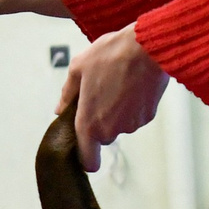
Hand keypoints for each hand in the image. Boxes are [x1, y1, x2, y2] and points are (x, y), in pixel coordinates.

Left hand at [59, 25, 168, 168]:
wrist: (146, 47)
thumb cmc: (110, 55)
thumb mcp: (79, 68)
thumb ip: (67, 94)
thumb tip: (59, 110)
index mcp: (89, 123)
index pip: (88, 160)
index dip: (86, 158)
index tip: (86, 149)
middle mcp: (111, 130)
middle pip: (104, 137)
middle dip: (101, 121)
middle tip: (100, 94)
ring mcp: (131, 124)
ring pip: (121, 124)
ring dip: (118, 111)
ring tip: (118, 83)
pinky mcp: (148, 116)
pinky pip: (136, 116)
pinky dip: (133, 104)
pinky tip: (132, 83)